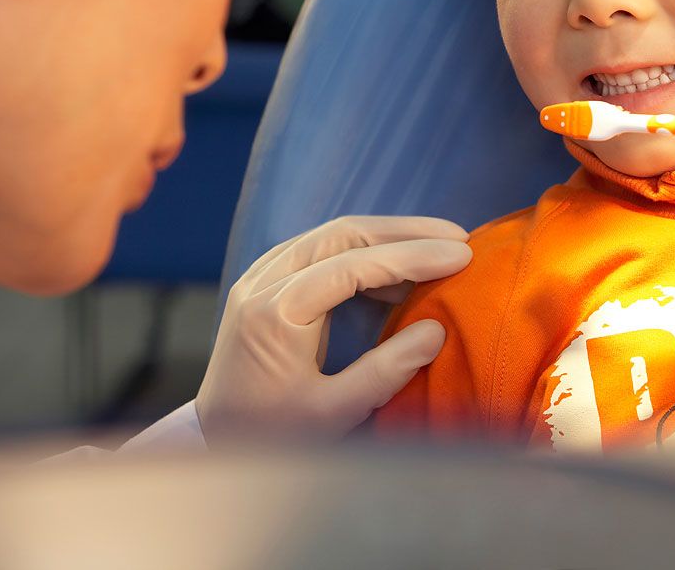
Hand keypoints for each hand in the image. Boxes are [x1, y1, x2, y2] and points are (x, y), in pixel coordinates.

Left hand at [196, 216, 471, 442]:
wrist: (213, 442)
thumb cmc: (271, 437)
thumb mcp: (333, 414)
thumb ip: (386, 372)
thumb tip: (437, 329)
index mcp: (276, 313)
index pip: (353, 264)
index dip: (412, 256)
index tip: (461, 254)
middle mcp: (262, 283)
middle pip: (342, 234)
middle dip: (405, 233)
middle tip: (459, 238)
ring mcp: (259, 278)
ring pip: (330, 236)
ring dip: (386, 238)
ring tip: (437, 249)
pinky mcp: (263, 284)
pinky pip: (317, 250)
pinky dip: (362, 251)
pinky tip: (396, 270)